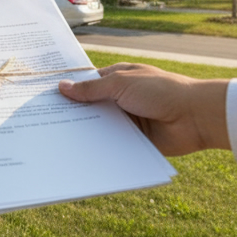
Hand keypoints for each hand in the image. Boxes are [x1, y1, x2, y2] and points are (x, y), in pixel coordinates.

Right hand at [57, 62, 230, 155]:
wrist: (194, 117)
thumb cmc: (160, 91)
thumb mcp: (121, 84)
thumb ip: (91, 89)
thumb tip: (62, 87)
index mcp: (117, 80)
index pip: (86, 85)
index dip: (67, 92)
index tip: (44, 101)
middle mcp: (120, 100)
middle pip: (90, 109)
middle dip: (72, 116)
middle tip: (42, 125)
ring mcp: (126, 122)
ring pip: (99, 129)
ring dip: (85, 135)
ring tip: (55, 144)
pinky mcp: (133, 142)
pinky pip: (112, 146)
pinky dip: (100, 149)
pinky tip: (79, 156)